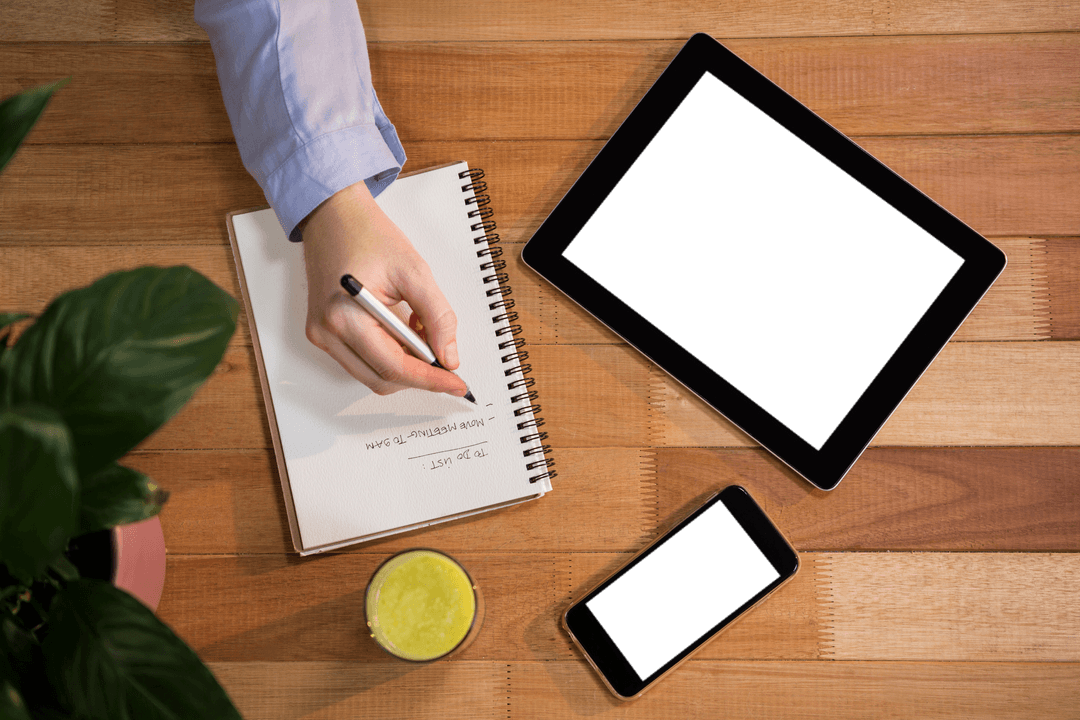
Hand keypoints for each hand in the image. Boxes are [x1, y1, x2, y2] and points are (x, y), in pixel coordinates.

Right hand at [299, 179, 467, 396]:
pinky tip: (402, 332)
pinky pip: (361, 360)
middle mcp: (326, 332)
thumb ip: (437, 317)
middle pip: (382, 379)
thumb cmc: (366, 235)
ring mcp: (321, 335)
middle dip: (418, 375)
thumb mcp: (415, 271)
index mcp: (345, 317)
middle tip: (446, 361)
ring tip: (420, 334)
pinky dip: (388, 355)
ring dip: (403, 365)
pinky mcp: (323, 333)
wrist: (333, 216)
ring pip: (372, 374)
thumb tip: (448, 356)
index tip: (456, 384)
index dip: (430, 380)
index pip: (394, 368)